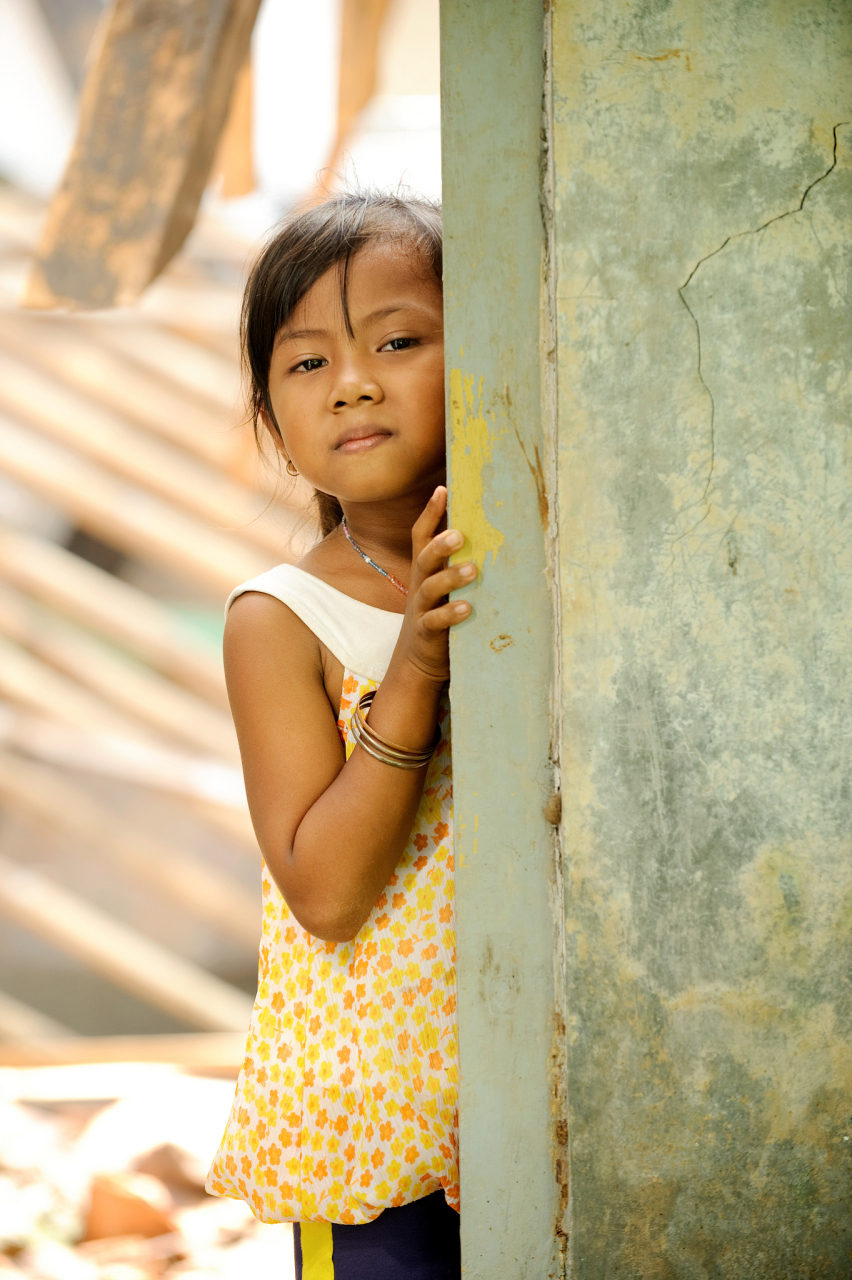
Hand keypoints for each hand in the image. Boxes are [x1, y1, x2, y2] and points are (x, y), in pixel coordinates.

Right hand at [397, 486, 475, 684]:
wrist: (418, 660)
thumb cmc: (440, 613)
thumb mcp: (444, 585)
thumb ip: (457, 562)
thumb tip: (489, 532)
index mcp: (425, 570)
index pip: (421, 536)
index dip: (430, 513)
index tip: (443, 489)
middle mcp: (420, 585)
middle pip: (424, 558)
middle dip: (440, 544)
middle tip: (459, 534)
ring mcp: (421, 608)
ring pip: (431, 588)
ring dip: (450, 577)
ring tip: (472, 570)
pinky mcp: (427, 632)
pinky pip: (435, 621)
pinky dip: (450, 614)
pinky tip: (467, 609)